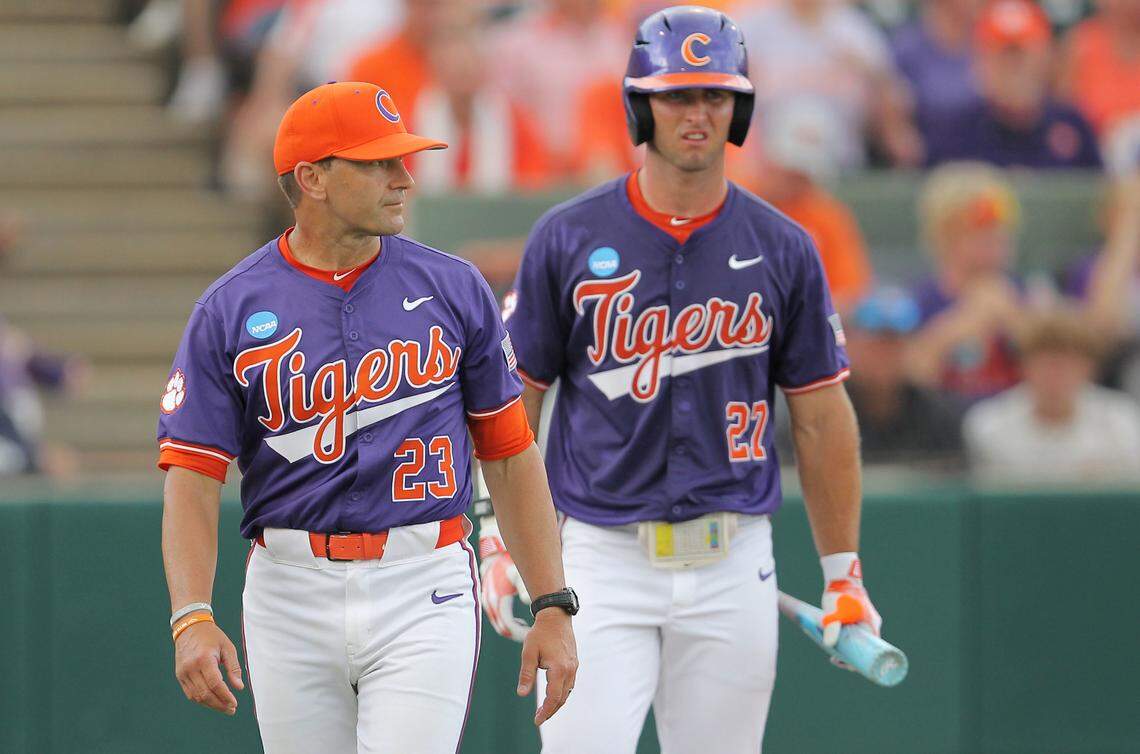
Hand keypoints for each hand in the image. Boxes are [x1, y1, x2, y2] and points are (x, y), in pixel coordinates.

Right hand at [174, 620, 243, 714]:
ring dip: (211, 704)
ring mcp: (183, 673)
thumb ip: (234, 668)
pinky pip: (190, 693)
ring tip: (224, 707)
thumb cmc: (212, 636)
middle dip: (219, 704)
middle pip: (205, 693)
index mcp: (204, 659)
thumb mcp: (228, 647)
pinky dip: (201, 699)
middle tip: (231, 709)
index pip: (215, 684)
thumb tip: (239, 687)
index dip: (225, 696)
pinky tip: (213, 700)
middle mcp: (191, 668)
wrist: (190, 627)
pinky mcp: (179, 675)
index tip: (234, 703)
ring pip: (196, 696)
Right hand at [480, 549, 532, 640]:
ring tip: (529, 630)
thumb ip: (524, 587)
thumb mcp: (518, 574)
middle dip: (518, 634)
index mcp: (496, 600)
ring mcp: (488, 603)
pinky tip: (520, 623)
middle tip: (534, 635)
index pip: (508, 627)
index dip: (521, 633)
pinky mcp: (489, 602)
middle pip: (503, 629)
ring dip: (513, 630)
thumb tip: (527, 601)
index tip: (534, 633)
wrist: (496, 554)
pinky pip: (498, 619)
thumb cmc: (509, 563)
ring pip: (500, 625)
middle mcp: (490, 604)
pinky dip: (508, 623)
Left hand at [517, 608, 577, 725]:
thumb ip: (526, 674)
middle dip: (551, 711)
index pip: (553, 698)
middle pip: (561, 698)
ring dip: (557, 703)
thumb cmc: (540, 634)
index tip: (537, 721)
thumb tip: (521, 694)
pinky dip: (562, 693)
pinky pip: (569, 684)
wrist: (556, 617)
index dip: (545, 711)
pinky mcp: (574, 663)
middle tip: (539, 718)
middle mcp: (569, 670)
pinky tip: (553, 694)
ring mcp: (573, 667)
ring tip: (545, 710)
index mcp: (559, 669)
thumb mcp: (529, 653)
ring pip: (567, 692)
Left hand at [820, 578, 882, 669]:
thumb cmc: (840, 594)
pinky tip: (834, 643)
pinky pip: (854, 633)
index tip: (846, 665)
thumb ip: (832, 627)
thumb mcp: (835, 612)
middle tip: (834, 659)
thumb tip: (828, 645)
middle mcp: (871, 625)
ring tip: (832, 654)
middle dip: (851, 657)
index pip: (872, 653)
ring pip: (859, 641)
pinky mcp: (858, 618)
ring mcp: (865, 621)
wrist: (841, 576)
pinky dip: (846, 640)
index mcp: (872, 626)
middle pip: (865, 648)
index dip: (861, 662)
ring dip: (847, 649)